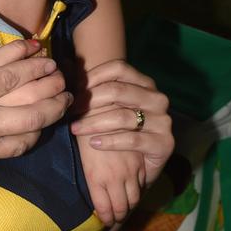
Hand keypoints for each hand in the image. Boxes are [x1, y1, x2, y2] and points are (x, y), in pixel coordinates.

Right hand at [0, 45, 70, 213]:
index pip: (7, 75)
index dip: (29, 61)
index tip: (42, 50)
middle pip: (30, 104)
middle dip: (52, 89)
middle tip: (65, 77)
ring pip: (31, 130)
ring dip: (52, 114)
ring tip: (63, 103)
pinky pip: (17, 149)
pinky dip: (33, 138)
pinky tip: (37, 131)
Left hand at [71, 59, 172, 224]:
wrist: (142, 166)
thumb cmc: (121, 131)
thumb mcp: (107, 106)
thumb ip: (91, 86)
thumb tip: (66, 64)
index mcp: (144, 83)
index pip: (118, 68)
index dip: (93, 76)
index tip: (74, 90)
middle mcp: (156, 98)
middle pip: (118, 90)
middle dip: (89, 100)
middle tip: (71, 110)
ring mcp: (163, 120)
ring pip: (122, 116)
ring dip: (93, 122)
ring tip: (75, 128)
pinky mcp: (164, 143)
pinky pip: (132, 139)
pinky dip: (109, 141)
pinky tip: (93, 143)